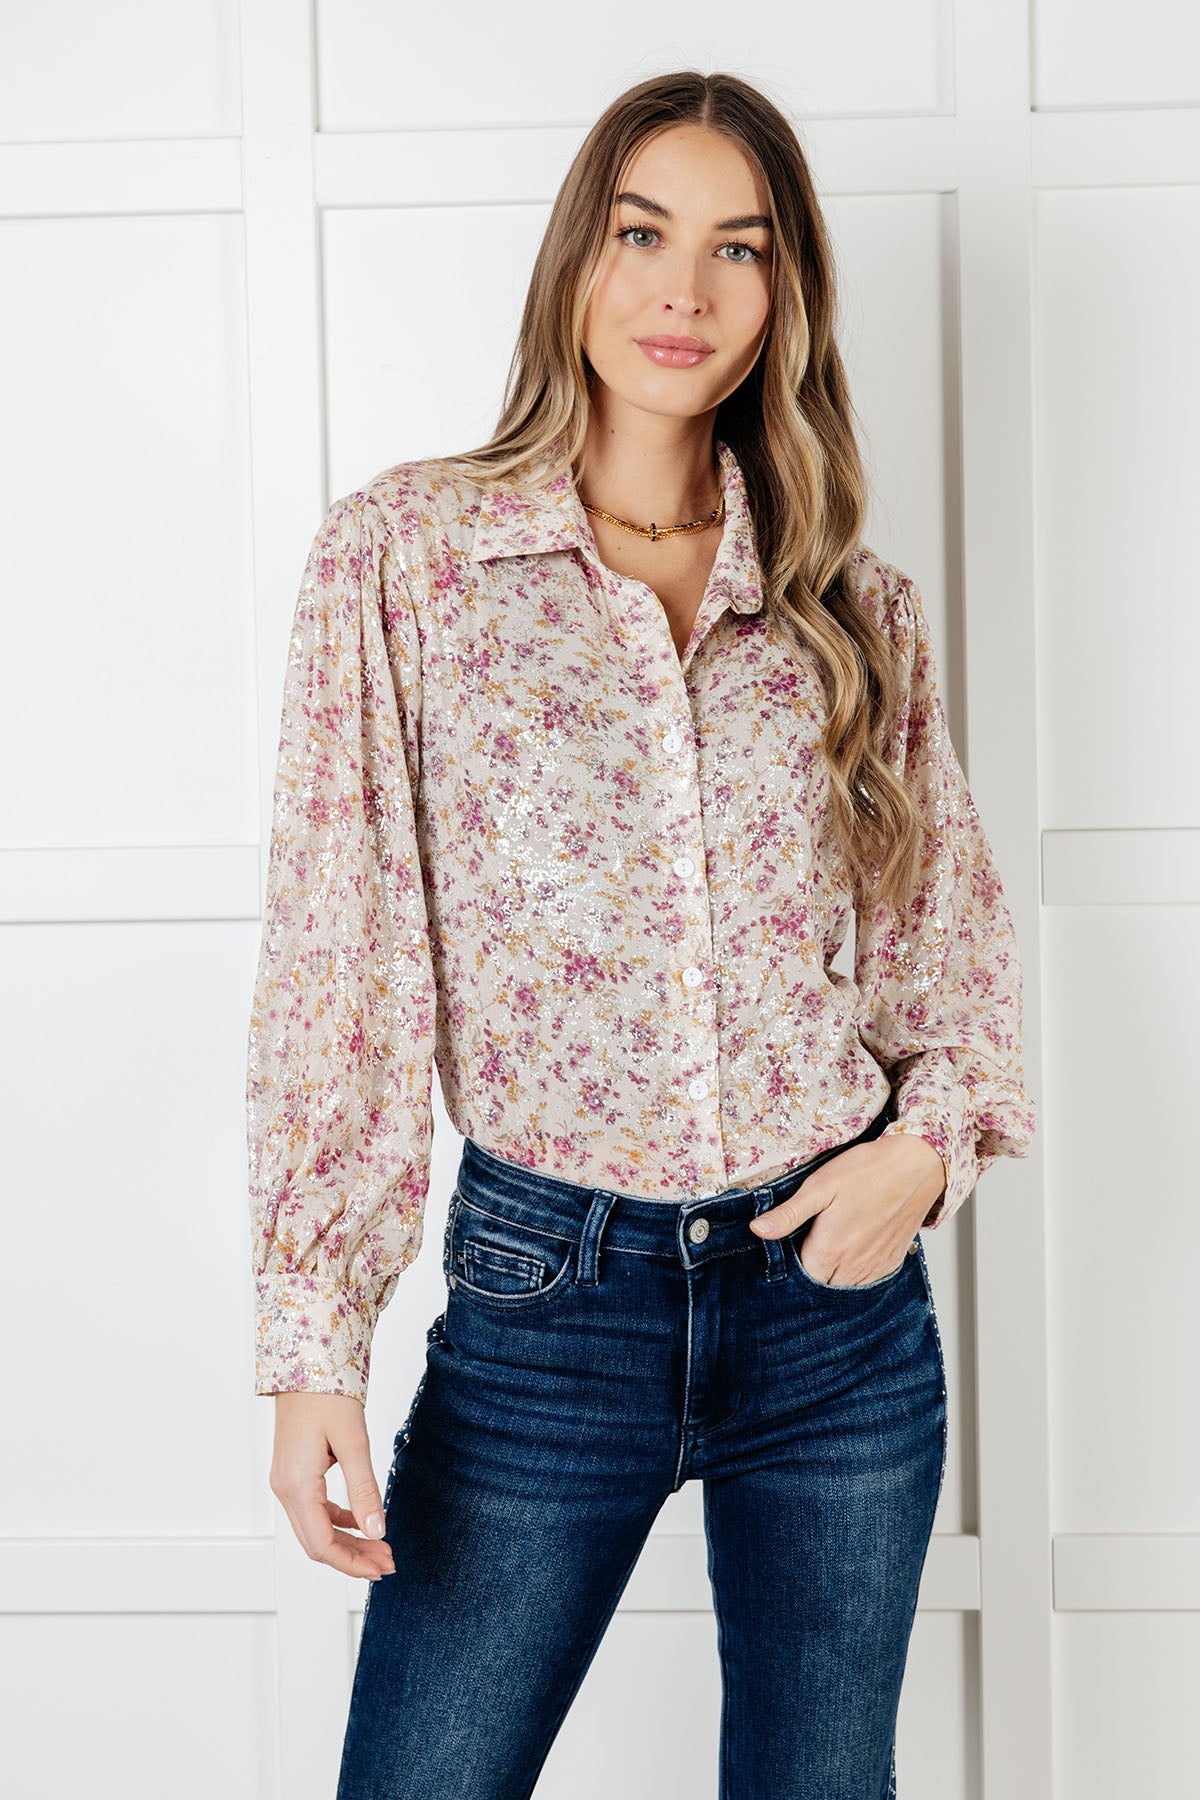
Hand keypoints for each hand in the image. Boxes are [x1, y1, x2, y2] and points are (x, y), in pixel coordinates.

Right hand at [269, 1392, 396, 1581]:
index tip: (382, 1567)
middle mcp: (285, 1489)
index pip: (322, 1544)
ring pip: (315, 1529)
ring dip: (347, 1541)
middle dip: (353, 1558)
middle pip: (317, 1543)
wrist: (306, 1363)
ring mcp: (287, 1482)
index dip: (353, 1562)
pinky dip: (338, 1521)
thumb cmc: (326, 1395)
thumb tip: (377, 1530)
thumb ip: (364, 1489)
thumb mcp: (353, 1442)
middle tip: (387, 1563)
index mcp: (296, 1485)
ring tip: (380, 1546)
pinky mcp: (294, 1473)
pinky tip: (361, 1520)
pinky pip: (314, 1510)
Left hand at [749, 1131, 946, 1284]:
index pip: (799, 1277)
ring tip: (833, 1241)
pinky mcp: (891, 1263)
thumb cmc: (867, 1171)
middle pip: (821, 1285)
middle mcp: (853, 1268)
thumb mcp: (819, 1187)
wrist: (916, 1166)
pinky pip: (866, 1281)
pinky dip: (856, 1271)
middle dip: (811, 1270)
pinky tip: (853, 1246)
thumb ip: (788, 1214)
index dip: (791, 1264)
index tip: (793, 1243)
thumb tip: (757, 1230)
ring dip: (833, 1272)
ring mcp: (875, 1268)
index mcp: (830, 1251)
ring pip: (843, 1286)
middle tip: (811, 1240)